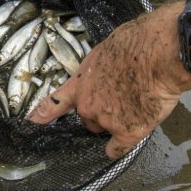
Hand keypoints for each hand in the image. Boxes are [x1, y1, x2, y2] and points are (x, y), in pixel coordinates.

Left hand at [26, 4, 190, 158]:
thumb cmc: (137, 43)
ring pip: (104, 129)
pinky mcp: (127, 132)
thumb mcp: (105, 51)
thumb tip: (105, 73)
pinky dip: (118, 148)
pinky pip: (117, 148)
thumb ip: (98, 70)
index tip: (31, 122)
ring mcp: (105, 120)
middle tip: (120, 97)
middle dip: (99, 111)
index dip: (43, 113)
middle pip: (87, 117)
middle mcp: (87, 105)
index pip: (56, 101)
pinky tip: (122, 143)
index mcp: (80, 82)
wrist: (158, 53)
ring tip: (135, 105)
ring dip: (114, 123)